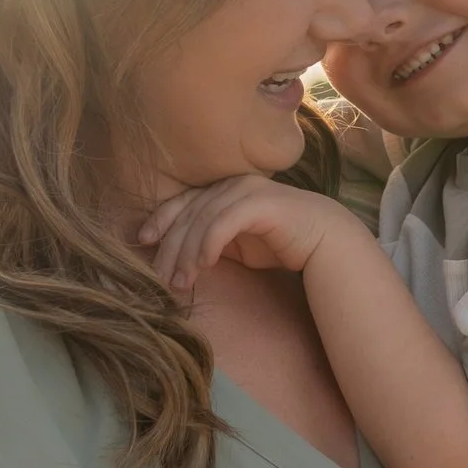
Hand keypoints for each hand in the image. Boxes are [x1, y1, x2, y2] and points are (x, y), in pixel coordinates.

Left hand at [136, 175, 364, 291]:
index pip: (181, 203)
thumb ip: (208, 241)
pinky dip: (209, 244)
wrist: (323, 240)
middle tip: (161, 280)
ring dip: (187, 254)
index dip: (159, 221)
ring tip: (180, 283)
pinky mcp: (260, 203)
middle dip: (170, 248)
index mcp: (222, 189)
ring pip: (201, 221)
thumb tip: (176, 259)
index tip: (143, 244)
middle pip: (187, 214)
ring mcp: (246, 190)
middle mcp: (231, 184)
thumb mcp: (235, 244)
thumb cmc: (279, 243)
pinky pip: (224, 223)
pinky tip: (204, 266)